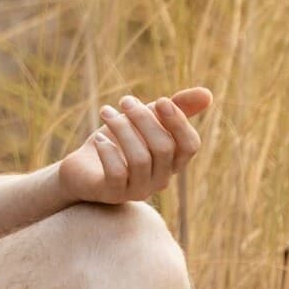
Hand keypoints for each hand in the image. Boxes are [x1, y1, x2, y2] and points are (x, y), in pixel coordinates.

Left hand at [57, 86, 211, 205]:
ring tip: (106, 112)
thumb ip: (174, 108)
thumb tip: (207, 94)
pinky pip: (117, 173)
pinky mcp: (113, 194)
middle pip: (164, 148)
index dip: (179, 122)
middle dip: (143, 118)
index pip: (190, 145)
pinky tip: (98, 138)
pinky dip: (107, 151)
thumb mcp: (145, 120)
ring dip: (122, 129)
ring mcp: (138, 190)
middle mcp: (160, 179)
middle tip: (125, 101)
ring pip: (140, 158)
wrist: (81, 169)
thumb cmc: (118, 142)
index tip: (159, 100)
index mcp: (172, 161)